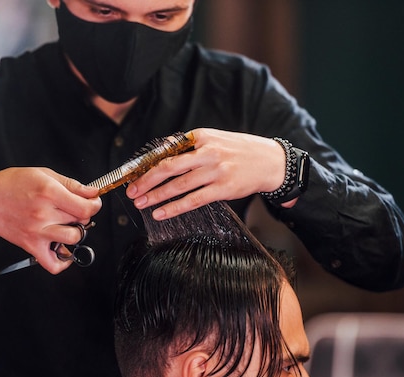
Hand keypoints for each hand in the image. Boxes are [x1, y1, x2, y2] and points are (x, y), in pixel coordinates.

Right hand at [0, 167, 101, 273]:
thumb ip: (70, 184)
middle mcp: (44, 213)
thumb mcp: (41, 173)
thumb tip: (93, 192)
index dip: (95, 204)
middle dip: (83, 213)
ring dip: (76, 231)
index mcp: (48, 192)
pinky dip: (64, 261)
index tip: (93, 202)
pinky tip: (63, 249)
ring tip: (67, 224)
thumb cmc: (10, 185)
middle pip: (81, 219)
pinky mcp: (31, 246)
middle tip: (73, 208)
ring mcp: (37, 232)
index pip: (86, 206)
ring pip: (74, 238)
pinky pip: (54, 264)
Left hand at [125, 128, 288, 219]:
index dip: (148, 163)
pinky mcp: (223, 189)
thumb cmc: (240, 150)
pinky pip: (193, 200)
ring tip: (142, 203)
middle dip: (146, 180)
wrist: (271, 161)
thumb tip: (164, 148)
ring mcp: (216, 171)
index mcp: (201, 136)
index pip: (168, 151)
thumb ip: (190, 144)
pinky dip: (174, 207)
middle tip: (132, 191)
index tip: (134, 174)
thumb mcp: (215, 138)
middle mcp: (207, 152)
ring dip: (156, 196)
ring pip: (179, 185)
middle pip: (168, 167)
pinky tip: (161, 213)